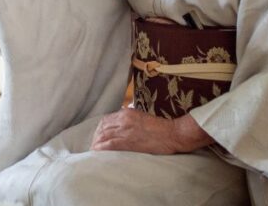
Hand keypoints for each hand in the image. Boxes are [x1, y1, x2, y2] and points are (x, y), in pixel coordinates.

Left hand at [90, 108, 210, 154]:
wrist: (173, 133)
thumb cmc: (162, 127)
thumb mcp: (143, 116)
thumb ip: (131, 118)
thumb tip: (123, 120)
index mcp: (126, 113)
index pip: (106, 120)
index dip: (100, 129)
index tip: (99, 137)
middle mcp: (123, 120)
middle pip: (102, 128)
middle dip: (96, 137)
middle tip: (95, 146)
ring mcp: (125, 130)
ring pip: (103, 136)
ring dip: (97, 144)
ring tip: (95, 151)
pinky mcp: (128, 141)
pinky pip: (109, 145)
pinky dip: (101, 149)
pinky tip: (98, 153)